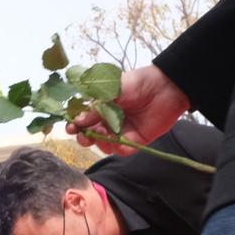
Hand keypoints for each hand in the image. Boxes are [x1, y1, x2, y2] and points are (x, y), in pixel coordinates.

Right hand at [68, 64, 190, 153]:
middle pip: (91, 136)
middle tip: (83, 135)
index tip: (70, 127)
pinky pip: (122, 150)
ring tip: (103, 133)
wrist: (164, 87)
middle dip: (84, 137)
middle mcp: (110, 121)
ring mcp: (122, 132)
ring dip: (101, 142)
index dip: (75, 125)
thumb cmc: (137, 83)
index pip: (83, 120)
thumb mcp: (111, 92)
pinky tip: (117, 139)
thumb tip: (77, 120)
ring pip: (105, 145)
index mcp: (102, 107)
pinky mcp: (136, 141)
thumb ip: (94, 108)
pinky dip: (118, 148)